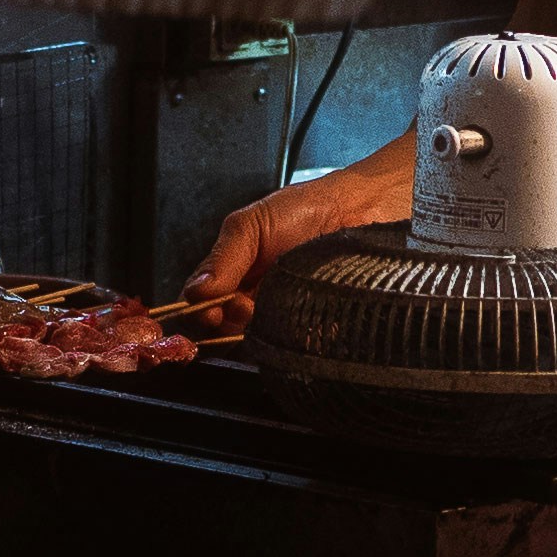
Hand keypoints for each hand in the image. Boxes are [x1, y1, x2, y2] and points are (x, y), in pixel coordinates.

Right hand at [182, 137, 412, 326]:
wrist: (361, 209)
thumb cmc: (306, 210)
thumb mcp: (251, 225)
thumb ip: (222, 258)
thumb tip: (195, 293)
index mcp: (234, 276)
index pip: (204, 307)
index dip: (203, 313)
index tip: (213, 311)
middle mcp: (255, 300)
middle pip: (226, 331)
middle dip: (230, 324)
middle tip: (245, 306)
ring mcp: (284, 315)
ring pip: (258, 342)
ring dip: (259, 332)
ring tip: (271, 308)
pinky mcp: (314, 327)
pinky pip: (296, 348)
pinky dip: (293, 341)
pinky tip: (299, 321)